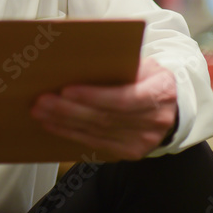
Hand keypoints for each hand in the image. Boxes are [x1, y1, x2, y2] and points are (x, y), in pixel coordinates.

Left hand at [30, 58, 178, 160]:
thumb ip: (122, 65)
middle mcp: (155, 121)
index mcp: (161, 92)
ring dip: (64, 122)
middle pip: (105, 118)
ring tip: (41, 111)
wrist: (172, 106)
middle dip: (69, 110)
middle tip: (42, 101)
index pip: (124, 99)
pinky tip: (54, 125)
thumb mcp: (146, 65)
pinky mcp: (131, 153)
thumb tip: (81, 60)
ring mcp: (143, 141)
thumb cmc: (152, 79)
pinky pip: (96, 144)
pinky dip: (72, 134)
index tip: (67, 90)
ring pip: (96, 133)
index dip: (94, 96)